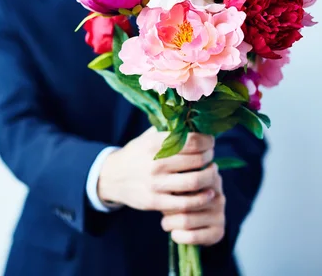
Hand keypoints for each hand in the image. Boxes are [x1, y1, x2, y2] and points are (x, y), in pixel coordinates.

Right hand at [98, 128, 224, 244]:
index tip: (210, 142)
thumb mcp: (146, 138)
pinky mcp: (155, 202)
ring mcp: (155, 184)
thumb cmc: (135, 155)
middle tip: (211, 157)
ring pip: (195, 181)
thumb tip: (192, 119)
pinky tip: (208, 193)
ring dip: (210, 177)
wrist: (110, 177)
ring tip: (212, 173)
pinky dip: (202, 198)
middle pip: (197, 160)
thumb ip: (167, 130)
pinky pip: (186, 203)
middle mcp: (155, 163)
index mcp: (154, 144)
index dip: (207, 141)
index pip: (191, 140)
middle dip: (210, 157)